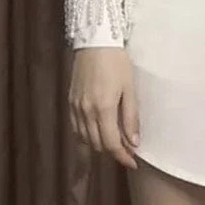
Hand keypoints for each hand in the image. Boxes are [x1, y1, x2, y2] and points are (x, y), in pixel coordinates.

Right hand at [68, 47, 139, 168]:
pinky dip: (87, 135)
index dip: (122, 157)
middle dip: (113, 151)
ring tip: (114, 141)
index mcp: (103, 108)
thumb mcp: (130, 87)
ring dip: (100, 145)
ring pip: (85, 139)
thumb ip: (131, 116)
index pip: (111, 144)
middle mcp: (86, 111)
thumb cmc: (117, 61)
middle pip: (97, 145)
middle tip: (127, 150)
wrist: (95, 42)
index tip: (133, 162)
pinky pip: (77, 128)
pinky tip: (98, 131)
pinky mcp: (71, 102)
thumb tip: (134, 142)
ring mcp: (76, 107)